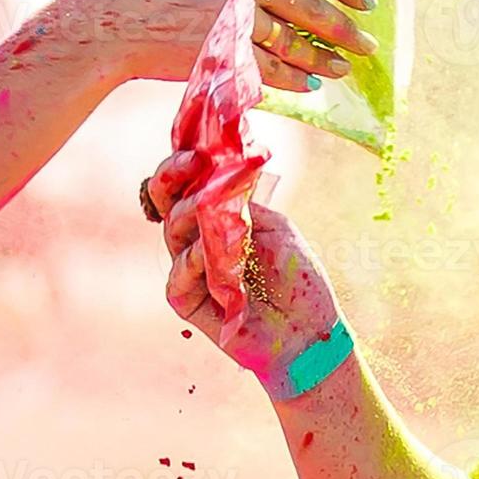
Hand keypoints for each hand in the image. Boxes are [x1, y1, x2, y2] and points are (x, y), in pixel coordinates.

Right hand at [78, 0, 378, 88]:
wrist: (118, 15)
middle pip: (312, 3)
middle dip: (345, 27)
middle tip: (367, 43)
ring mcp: (236, 12)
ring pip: (294, 39)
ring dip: (323, 57)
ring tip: (343, 68)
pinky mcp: (224, 48)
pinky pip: (271, 68)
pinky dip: (294, 78)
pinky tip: (309, 84)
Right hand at [147, 150, 338, 379]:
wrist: (310, 334)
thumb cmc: (298, 281)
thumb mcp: (275, 229)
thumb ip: (243, 204)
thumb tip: (216, 174)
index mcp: (218, 219)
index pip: (190, 184)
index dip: (187, 162)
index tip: (200, 144)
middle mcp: (198, 240)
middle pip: (168, 202)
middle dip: (172, 176)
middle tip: (192, 161)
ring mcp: (190, 270)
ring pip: (172, 233)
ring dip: (188, 214)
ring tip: (206, 205)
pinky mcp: (187, 302)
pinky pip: (177, 276)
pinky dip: (191, 262)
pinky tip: (206, 254)